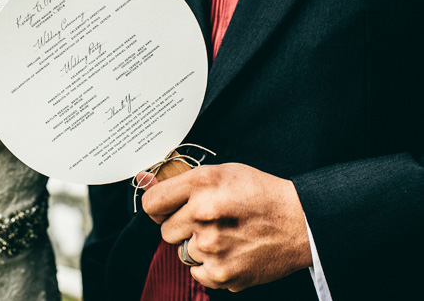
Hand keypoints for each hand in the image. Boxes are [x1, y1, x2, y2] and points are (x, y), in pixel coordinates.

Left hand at [140, 163, 311, 291]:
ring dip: (199, 247)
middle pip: (165, 231)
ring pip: (183, 252)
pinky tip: (232, 251)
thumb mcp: (223, 172)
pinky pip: (197, 272)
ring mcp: (212, 246)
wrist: (301, 222)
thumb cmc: (260, 194)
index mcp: (202, 184)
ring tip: (227, 235)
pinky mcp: (222, 273)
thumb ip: (183, 180)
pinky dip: (211, 266)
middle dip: (182, 227)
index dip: (159, 207)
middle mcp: (203, 214)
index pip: (151, 203)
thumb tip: (144, 180)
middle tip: (209, 221)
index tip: (168, 209)